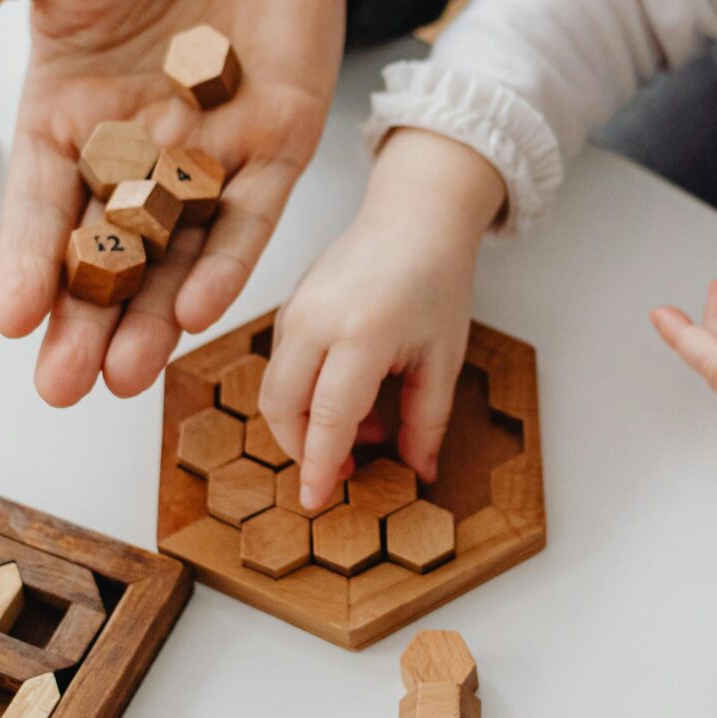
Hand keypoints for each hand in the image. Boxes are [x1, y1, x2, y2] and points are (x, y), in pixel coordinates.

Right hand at [0, 0, 348, 404]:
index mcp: (66, 112)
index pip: (38, 203)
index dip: (23, 260)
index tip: (9, 320)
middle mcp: (134, 148)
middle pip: (105, 252)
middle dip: (85, 322)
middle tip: (62, 388)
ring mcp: (209, 150)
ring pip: (177, 252)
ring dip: (150, 316)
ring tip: (127, 377)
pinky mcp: (279, 138)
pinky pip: (252, 211)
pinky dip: (229, 256)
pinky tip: (199, 304)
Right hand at [261, 129, 507, 507]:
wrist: (415, 216)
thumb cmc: (436, 279)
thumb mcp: (443, 357)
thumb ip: (427, 421)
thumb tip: (417, 472)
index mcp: (361, 332)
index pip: (327, 418)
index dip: (320, 466)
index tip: (318, 501)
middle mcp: (316, 320)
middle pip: (281, 408)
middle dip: (302, 450)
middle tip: (342, 473)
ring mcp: (294, 310)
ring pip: (273, 389)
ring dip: (304, 425)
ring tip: (362, 431)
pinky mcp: (287, 307)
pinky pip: (280, 365)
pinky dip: (303, 395)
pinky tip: (350, 399)